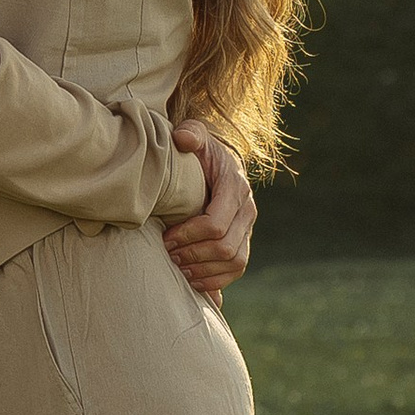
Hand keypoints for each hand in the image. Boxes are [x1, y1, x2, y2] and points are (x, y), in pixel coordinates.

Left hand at [165, 117, 253, 296]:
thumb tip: (183, 139)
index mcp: (236, 187)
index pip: (216, 223)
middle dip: (193, 254)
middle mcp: (247, 210)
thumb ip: (190, 134)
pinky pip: (237, 270)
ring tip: (178, 268)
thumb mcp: (196, 134)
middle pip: (225, 247)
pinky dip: (215, 281)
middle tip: (168, 254)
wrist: (219, 160)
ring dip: (204, 271)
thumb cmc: (201, 150)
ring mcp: (248, 228)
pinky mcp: (244, 242)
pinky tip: (192, 279)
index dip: (189, 235)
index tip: (166, 237)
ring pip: (234, 263)